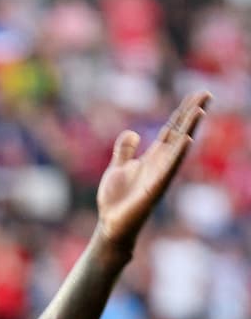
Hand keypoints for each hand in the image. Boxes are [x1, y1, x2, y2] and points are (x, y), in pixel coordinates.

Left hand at [95, 90, 209, 253]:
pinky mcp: (155, 188)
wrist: (111, 225)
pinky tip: (187, 140)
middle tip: (206, 92)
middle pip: (180, 132)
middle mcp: (160, 163)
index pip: (171, 129)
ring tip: (201, 110)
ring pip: (178, 147)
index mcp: (152, 157)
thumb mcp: (117, 168)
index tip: (196, 94)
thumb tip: (133, 132)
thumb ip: (125, 150)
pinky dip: (178, 154)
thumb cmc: (116, 200)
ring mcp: (160, 175)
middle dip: (191, 113)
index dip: (182, 112)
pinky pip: (169, 169)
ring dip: (190, 129)